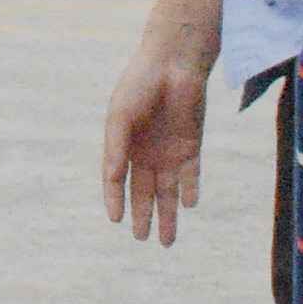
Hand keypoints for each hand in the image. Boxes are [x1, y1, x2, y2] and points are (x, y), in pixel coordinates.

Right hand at [101, 43, 209, 245]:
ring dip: (169, 214)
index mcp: (124, 146)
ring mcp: (170, 151)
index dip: (115, 200)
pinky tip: (187, 204)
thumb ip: (115, 148)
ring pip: (169, 191)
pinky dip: (190, 189)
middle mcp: (147, 153)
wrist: (173, 62)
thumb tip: (110, 179)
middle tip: (142, 240)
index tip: (116, 219)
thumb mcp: (120, 116)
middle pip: (145, 192)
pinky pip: (191, 174)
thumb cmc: (140, 84)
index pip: (118, 181)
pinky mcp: (192, 145)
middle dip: (144, 216)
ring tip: (167, 241)